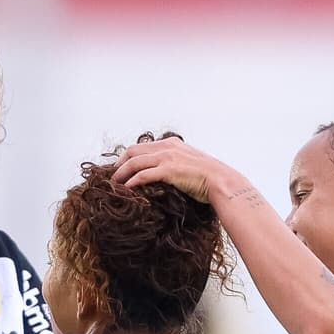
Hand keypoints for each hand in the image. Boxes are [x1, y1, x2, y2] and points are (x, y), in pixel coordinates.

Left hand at [111, 136, 242, 203]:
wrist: (222, 182)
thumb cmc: (209, 179)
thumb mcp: (190, 164)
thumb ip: (176, 164)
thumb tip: (165, 175)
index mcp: (171, 143)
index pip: (141, 147)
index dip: (126, 157)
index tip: (119, 169)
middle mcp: (167, 147)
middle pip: (132, 151)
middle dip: (118, 164)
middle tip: (111, 178)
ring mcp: (168, 158)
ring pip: (134, 162)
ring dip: (120, 174)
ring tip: (112, 186)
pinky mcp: (169, 170)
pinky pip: (142, 175)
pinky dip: (130, 182)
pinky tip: (125, 190)